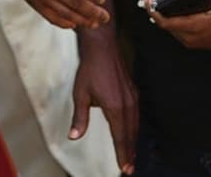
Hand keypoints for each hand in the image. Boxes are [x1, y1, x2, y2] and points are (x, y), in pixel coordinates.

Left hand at [70, 31, 137, 175]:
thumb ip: (80, 118)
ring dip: (133, 141)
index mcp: (115, 107)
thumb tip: (74, 137)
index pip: (120, 137)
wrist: (102, 46)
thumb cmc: (89, 68)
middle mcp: (128, 104)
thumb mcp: (80, 94)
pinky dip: (135, 127)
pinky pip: (136, 115)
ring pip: (136, 125)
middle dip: (130, 152)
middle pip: (131, 134)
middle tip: (129, 168)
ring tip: (131, 155)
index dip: (122, 154)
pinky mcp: (134, 91)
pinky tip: (132, 132)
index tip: (125, 169)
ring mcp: (133, 97)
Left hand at [147, 0, 210, 53]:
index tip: (148, 0)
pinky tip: (176, 12)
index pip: (167, 22)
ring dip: (166, 17)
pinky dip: (174, 22)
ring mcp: (194, 42)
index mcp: (198, 25)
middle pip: (165, 25)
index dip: (153, 11)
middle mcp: (193, 36)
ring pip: (171, 30)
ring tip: (164, 3)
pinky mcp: (196, 44)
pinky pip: (178, 33)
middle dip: (158, 12)